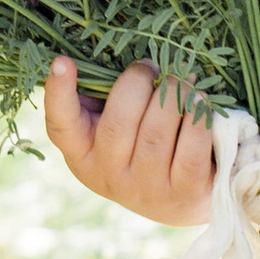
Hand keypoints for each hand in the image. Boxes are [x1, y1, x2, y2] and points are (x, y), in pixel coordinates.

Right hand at [43, 56, 216, 229]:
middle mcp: (109, 175)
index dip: (59, 93)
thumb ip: (106, 99)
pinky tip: (200, 101)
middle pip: (118, 124)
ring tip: (182, 78)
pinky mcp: (183, 193)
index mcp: (82, 153)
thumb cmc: (139, 146)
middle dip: (137, 84)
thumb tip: (113, 58)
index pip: (61, 125)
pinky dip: (196, 120)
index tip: (62, 61)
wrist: (178, 200)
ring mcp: (146, 188)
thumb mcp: (113, 128)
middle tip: (151, 66)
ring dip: (173, 96)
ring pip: (156, 136)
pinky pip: (190, 152)